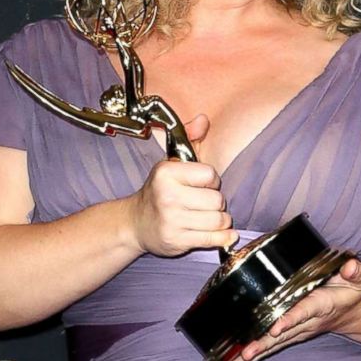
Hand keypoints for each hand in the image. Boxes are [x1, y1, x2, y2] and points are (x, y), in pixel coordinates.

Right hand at [127, 115, 237, 256]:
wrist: (136, 223)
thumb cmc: (159, 190)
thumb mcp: (171, 162)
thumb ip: (190, 138)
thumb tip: (203, 119)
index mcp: (166, 173)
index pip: (210, 175)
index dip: (211, 180)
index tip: (202, 184)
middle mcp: (168, 197)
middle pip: (217, 200)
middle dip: (216, 202)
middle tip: (205, 202)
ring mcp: (172, 221)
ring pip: (218, 220)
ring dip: (221, 220)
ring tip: (211, 217)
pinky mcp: (177, 241)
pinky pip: (213, 239)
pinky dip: (224, 237)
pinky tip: (224, 233)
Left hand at [223, 258, 360, 360]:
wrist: (354, 310)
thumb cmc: (352, 288)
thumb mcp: (360, 276)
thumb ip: (356, 271)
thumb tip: (348, 267)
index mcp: (321, 304)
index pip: (304, 312)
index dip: (291, 319)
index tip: (277, 327)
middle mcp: (307, 321)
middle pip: (283, 335)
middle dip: (263, 345)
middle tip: (245, 355)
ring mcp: (299, 329)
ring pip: (274, 343)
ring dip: (254, 354)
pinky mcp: (292, 333)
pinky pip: (272, 345)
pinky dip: (254, 355)